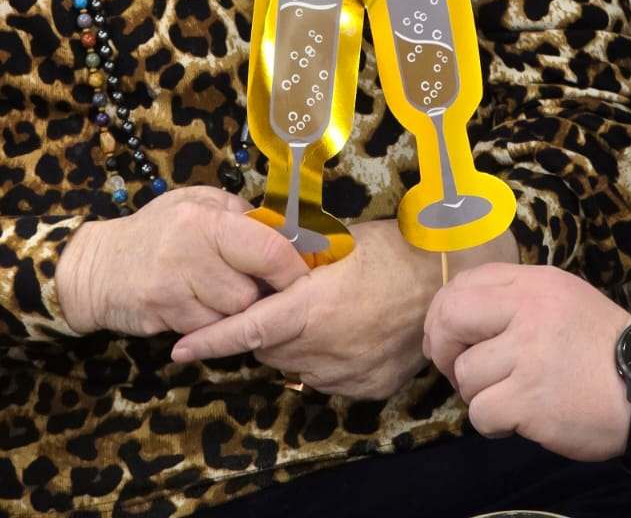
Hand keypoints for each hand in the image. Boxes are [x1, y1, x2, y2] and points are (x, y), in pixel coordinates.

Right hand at [55, 187, 307, 336]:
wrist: (99, 266)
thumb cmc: (157, 229)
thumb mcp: (197, 204)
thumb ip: (238, 215)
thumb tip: (284, 232)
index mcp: (206, 220)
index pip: (269, 249)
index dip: (293, 268)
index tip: (303, 274)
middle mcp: (191, 254)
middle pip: (252, 292)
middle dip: (261, 293)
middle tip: (260, 286)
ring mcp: (174, 290)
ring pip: (232, 316)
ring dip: (236, 311)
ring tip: (223, 292)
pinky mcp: (163, 318)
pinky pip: (208, 330)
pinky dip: (212, 324)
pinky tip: (201, 306)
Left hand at [170, 219, 440, 397]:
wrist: (449, 279)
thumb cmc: (394, 250)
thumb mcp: (339, 242)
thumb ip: (297, 257)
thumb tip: (264, 254)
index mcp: (312, 308)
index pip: (247, 329)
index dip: (211, 340)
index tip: (180, 349)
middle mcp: (323, 347)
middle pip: (270, 349)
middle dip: (268, 328)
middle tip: (285, 300)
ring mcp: (346, 372)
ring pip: (297, 365)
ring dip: (297, 344)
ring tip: (326, 312)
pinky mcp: (368, 387)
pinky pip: (329, 378)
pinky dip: (327, 359)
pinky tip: (348, 332)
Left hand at [424, 263, 629, 461]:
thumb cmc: (602, 348)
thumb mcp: (563, 300)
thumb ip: (516, 300)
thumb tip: (457, 314)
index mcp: (535, 283)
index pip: (464, 284)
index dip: (445, 313)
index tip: (451, 337)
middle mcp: (529, 311)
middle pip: (451, 319)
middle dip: (443, 348)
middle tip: (458, 369)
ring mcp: (529, 355)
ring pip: (465, 374)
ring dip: (478, 393)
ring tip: (508, 396)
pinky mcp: (530, 399)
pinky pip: (481, 413)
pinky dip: (493, 423)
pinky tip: (517, 420)